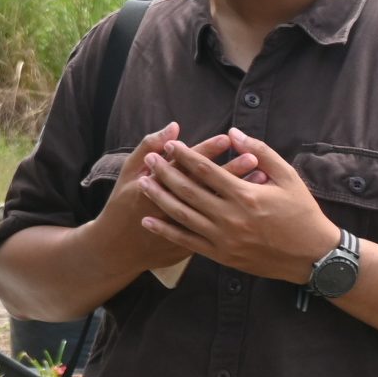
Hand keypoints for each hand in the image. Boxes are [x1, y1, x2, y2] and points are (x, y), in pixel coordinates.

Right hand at [92, 126, 257, 272]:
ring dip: (237, 191)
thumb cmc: (123, 205)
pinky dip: (235, 213)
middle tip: (252, 156)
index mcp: (157, 186)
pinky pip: (221, 225)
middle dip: (231, 170)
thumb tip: (173, 127)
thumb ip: (148, 147)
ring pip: (216, 206)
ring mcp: (183, 227)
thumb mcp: (129, 172)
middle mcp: (174, 207)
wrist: (117, 249)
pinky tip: (251, 203)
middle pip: (206, 186)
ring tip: (259, 176)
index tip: (227, 138)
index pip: (187, 165)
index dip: (207, 151)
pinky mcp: (190, 244)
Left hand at [137, 128, 335, 285]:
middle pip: (188, 191)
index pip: (206, 170)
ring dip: (160, 198)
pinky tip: (148, 220)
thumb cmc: (302, 213)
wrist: (313, 256)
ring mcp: (224, 238)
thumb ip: (260, 152)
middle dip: (165, 173)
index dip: (185, 156)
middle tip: (148, 159)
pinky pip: (187, 242)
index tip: (170, 145)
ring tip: (143, 183)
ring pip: (183, 215)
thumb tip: (233, 132)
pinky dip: (166, 230)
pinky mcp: (222, 255)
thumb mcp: (288, 177)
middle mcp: (231, 217)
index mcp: (246, 195)